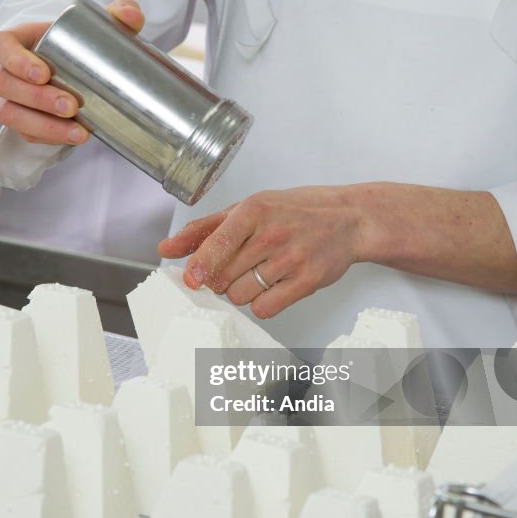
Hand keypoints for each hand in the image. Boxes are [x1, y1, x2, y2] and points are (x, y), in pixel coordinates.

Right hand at [0, 0, 145, 144]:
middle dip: (38, 99)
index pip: (1, 46)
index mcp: (16, 41)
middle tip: (72, 105)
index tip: (44, 73)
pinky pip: (26, 133)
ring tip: (78, 130)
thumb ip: (118, 14)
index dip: (15, 61)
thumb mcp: (97, 25)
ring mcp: (12, 99)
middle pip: (6, 85)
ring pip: (12, 114)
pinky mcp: (23, 121)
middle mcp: (7, 71)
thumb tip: (132, 16)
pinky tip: (73, 137)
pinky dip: (49, 138)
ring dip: (44, 125)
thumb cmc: (77, 42)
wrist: (75, 68)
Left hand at [157, 186, 365, 318]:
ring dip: (242, 292)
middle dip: (221, 279)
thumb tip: (167, 249)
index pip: (215, 245)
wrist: (349, 219)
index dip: (198, 267)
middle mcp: (271, 234)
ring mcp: (290, 259)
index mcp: (254, 210)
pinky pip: (266, 308)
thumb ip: (206, 229)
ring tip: (259, 275)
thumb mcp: (249, 208)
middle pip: (223, 277)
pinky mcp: (307, 281)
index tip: (191, 279)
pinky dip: (262, 305)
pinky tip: (272, 288)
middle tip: (237, 269)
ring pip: (241, 296)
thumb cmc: (297, 211)